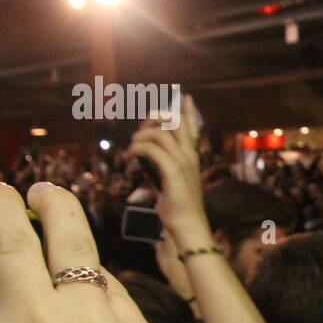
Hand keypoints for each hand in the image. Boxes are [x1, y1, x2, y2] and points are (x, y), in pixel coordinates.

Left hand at [128, 94, 208, 243]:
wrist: (189, 226)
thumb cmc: (179, 209)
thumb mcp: (172, 184)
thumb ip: (163, 170)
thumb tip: (148, 162)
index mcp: (192, 158)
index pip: (193, 128)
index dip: (189, 111)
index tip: (186, 96)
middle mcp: (190, 156)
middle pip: (176, 122)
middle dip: (157, 116)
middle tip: (143, 124)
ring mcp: (183, 163)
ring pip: (160, 133)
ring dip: (140, 136)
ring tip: (131, 148)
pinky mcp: (173, 171)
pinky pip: (151, 149)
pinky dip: (136, 149)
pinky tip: (129, 157)